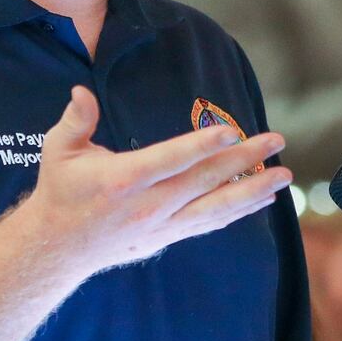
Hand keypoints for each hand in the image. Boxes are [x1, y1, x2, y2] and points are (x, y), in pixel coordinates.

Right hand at [17, 87, 292, 280]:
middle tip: (276, 141)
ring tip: (284, 176)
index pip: (171, 159)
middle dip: (245, 159)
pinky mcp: (168, 236)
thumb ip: (75, 120)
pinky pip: (209, 222)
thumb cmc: (60, 191)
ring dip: (253, 190)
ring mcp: (162, 224)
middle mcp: (149, 205)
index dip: (203, 145)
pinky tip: (262, 200)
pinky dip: (238, 211)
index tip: (232, 131)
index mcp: (124, 179)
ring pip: (216, 206)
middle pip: (205, 180)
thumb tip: (81, 93)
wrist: (57, 247)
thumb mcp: (59, 150)